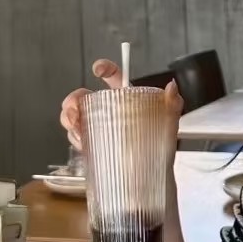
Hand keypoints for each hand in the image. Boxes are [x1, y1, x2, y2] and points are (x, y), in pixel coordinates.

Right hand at [60, 59, 183, 150]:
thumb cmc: (160, 144)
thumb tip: (171, 87)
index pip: (114, 76)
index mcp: (127, 98)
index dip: (104, 68)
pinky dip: (74, 138)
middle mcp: (109, 110)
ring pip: (75, 116)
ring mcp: (99, 127)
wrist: (153, 173)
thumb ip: (172, 103)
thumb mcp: (169, 122)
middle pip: (83, 97)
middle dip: (73, 100)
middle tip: (74, 110)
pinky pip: (77, 137)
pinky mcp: (93, 144)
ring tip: (77, 130)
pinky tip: (82, 143)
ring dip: (69, 120)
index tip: (98, 69)